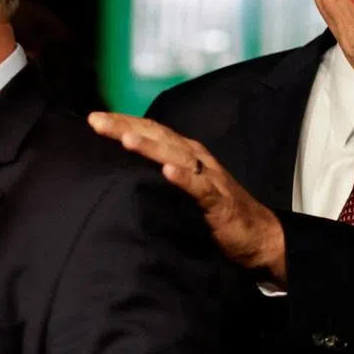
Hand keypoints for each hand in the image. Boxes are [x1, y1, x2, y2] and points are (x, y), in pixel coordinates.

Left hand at [88, 112, 286, 282]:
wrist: (259, 235)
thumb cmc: (215, 214)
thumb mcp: (182, 190)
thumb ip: (157, 178)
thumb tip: (119, 174)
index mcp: (185, 153)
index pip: (151, 130)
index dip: (123, 121)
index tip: (94, 118)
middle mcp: (196, 158)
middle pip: (158, 136)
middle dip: (126, 127)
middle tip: (96, 121)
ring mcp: (209, 178)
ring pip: (176, 156)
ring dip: (151, 147)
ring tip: (126, 140)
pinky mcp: (219, 201)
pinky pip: (200, 187)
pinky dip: (184, 178)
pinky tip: (168, 173)